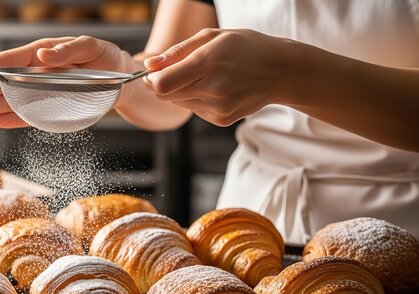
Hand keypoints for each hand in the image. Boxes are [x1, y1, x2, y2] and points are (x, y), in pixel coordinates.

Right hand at [0, 36, 132, 127]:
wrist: (123, 81)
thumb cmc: (106, 59)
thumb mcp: (92, 49)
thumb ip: (68, 51)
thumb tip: (43, 55)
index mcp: (44, 53)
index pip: (13, 60)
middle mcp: (38, 72)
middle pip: (4, 82)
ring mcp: (42, 90)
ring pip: (10, 99)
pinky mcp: (51, 107)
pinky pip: (28, 114)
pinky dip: (13, 118)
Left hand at [142, 29, 297, 125]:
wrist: (281, 71)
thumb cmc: (245, 47)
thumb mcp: (212, 37)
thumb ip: (177, 52)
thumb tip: (149, 66)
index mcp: (210, 62)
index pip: (163, 83)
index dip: (151, 79)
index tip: (152, 72)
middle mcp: (214, 88)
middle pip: (166, 95)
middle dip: (162, 84)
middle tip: (174, 70)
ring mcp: (218, 107)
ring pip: (178, 103)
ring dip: (180, 91)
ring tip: (203, 75)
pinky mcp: (221, 119)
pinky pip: (194, 110)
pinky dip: (196, 99)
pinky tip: (214, 88)